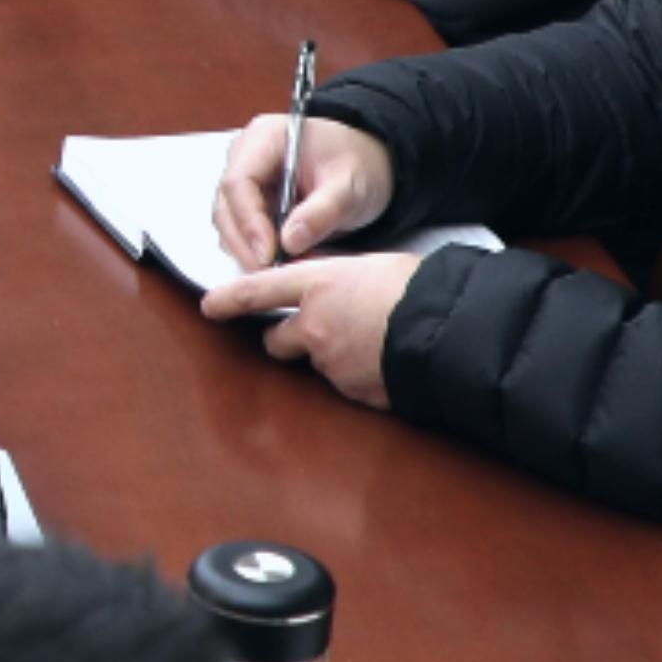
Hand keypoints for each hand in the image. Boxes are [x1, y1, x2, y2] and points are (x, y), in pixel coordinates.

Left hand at [205, 248, 423, 406]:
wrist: (452, 332)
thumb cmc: (421, 289)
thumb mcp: (373, 268)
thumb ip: (339, 279)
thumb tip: (331, 288)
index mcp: (318, 285)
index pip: (258, 290)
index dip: (229, 298)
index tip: (209, 305)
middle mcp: (314, 326)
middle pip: (276, 341)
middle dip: (286, 339)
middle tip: (312, 332)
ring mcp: (330, 364)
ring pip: (316, 363)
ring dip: (332, 357)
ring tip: (373, 342)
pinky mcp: (351, 393)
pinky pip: (345, 384)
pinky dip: (358, 376)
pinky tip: (386, 362)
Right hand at [208, 112, 393, 270]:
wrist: (365, 164)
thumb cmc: (357, 163)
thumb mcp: (349, 186)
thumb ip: (321, 212)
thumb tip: (289, 242)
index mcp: (265, 138)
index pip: (238, 182)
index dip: (248, 221)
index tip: (268, 254)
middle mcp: (245, 157)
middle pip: (226, 207)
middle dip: (246, 244)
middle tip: (273, 272)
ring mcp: (244, 181)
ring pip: (229, 225)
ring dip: (251, 252)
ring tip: (286, 269)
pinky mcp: (249, 203)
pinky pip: (242, 233)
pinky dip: (258, 252)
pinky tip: (284, 262)